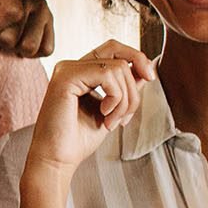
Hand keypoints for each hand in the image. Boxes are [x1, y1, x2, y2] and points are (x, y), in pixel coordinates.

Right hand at [26, 42, 156, 175]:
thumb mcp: (112, 110)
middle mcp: (72, 67)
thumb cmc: (78, 139)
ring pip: (118, 68)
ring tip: (112, 121)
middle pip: (118, 54)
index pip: (113, 49)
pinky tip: (104, 115)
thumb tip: (144, 72)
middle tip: (126, 116)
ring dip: (124, 100)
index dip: (136, 57)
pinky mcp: (66, 77)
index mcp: (80, 72)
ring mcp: (67, 70)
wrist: (57, 158)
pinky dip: (115, 98)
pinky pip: (107, 75)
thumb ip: (124, 89)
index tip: (150, 78)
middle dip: (134, 85)